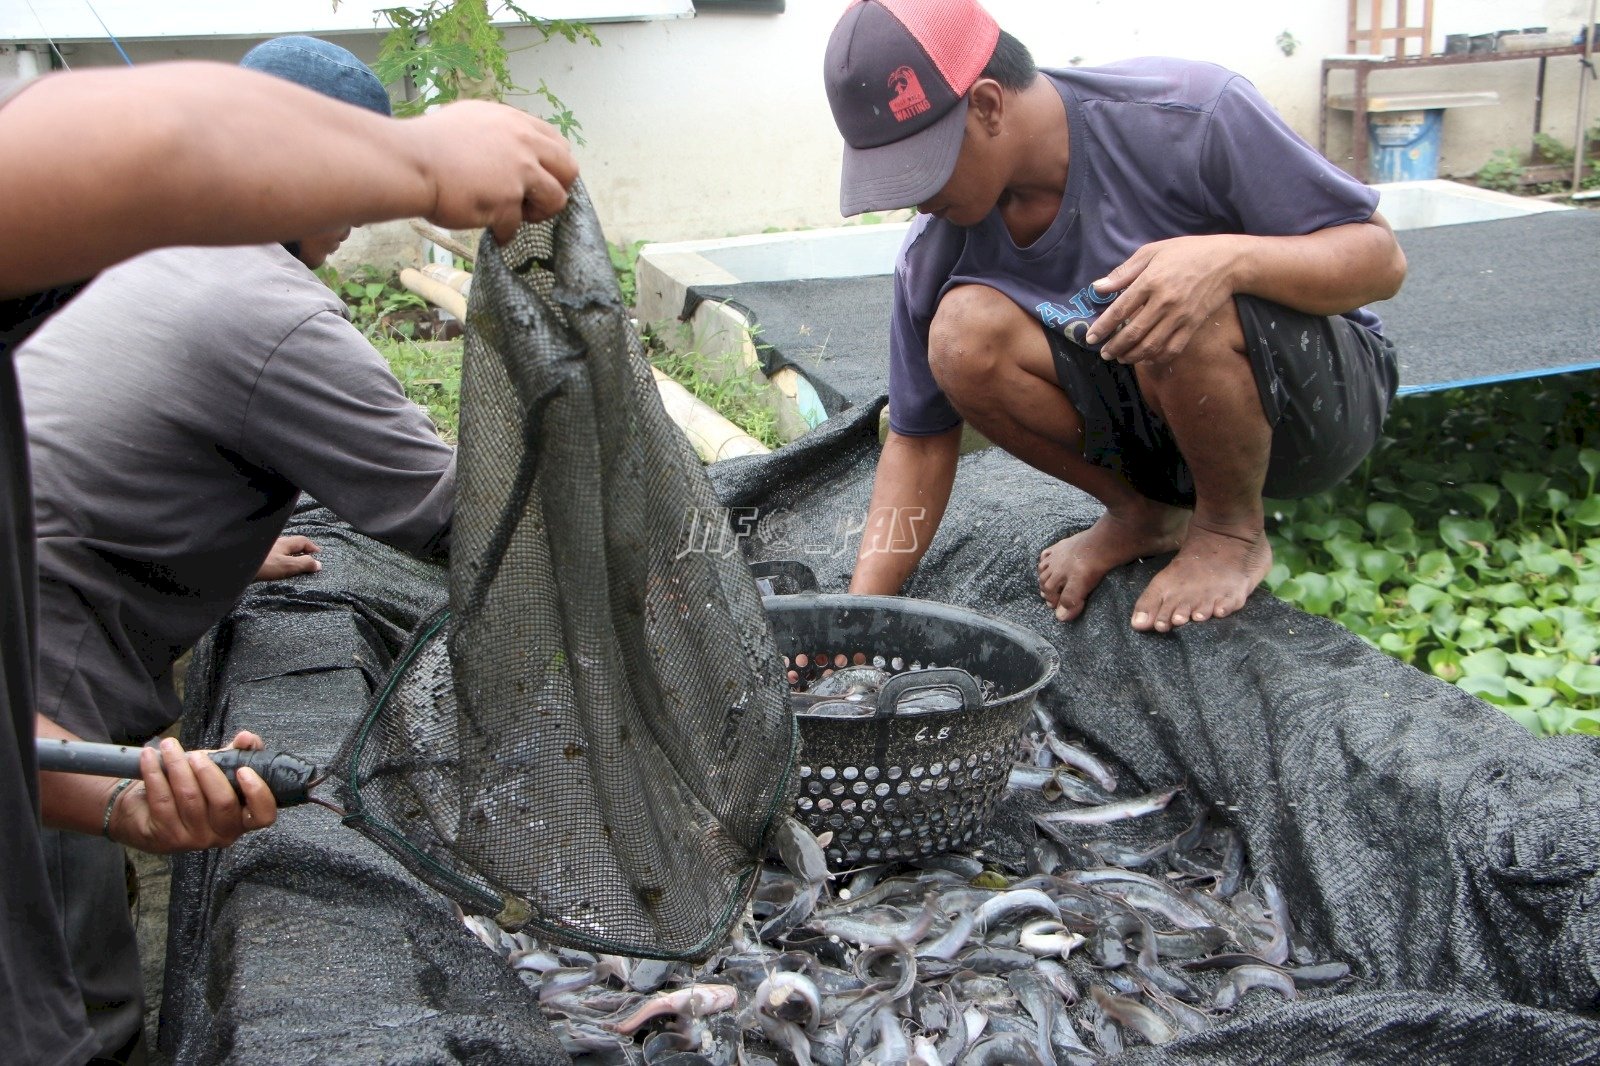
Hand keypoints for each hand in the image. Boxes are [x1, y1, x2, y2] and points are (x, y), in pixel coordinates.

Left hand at [107, 732, 278, 852]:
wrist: (144, 810)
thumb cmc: (190, 788)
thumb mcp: (217, 770)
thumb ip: (237, 753)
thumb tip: (246, 738)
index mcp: (241, 818)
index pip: (263, 815)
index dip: (258, 793)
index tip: (244, 770)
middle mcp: (221, 834)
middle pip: (223, 803)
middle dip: (209, 773)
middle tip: (196, 756)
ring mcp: (192, 838)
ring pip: (189, 798)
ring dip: (178, 766)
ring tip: (170, 747)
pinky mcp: (163, 836)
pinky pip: (162, 800)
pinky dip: (155, 773)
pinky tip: (149, 757)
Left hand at [255, 535, 320, 580]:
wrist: (235, 566)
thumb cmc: (263, 564)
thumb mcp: (287, 565)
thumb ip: (304, 564)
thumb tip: (319, 564)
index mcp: (284, 542)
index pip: (303, 541)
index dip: (312, 547)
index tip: (319, 554)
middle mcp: (274, 542)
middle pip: (291, 543)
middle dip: (300, 549)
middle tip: (307, 558)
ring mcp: (264, 548)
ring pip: (280, 549)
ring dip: (288, 554)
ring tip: (292, 563)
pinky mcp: (255, 555)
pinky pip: (270, 555)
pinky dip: (277, 559)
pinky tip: (273, 566)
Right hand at [409, 100, 579, 243]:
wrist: (409, 161)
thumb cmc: (430, 143)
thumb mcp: (471, 119)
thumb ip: (499, 132)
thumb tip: (510, 146)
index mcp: (515, 122)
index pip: (557, 143)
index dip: (554, 165)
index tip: (541, 178)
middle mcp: (523, 143)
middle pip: (569, 171)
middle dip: (557, 189)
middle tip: (535, 201)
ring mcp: (518, 173)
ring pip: (556, 201)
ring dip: (537, 214)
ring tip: (513, 216)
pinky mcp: (506, 201)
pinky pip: (516, 226)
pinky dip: (504, 232)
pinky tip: (489, 228)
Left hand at [1084, 235, 1244, 366]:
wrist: (1227, 261)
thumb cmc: (1186, 252)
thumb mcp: (1152, 252)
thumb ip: (1123, 273)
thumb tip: (1098, 287)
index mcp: (1150, 281)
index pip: (1119, 310)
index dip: (1102, 328)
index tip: (1091, 338)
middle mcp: (1164, 302)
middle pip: (1133, 333)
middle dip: (1114, 347)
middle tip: (1104, 353)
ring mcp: (1180, 316)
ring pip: (1151, 345)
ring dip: (1132, 356)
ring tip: (1121, 358)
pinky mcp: (1193, 325)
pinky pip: (1172, 349)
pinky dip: (1156, 358)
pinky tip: (1146, 358)